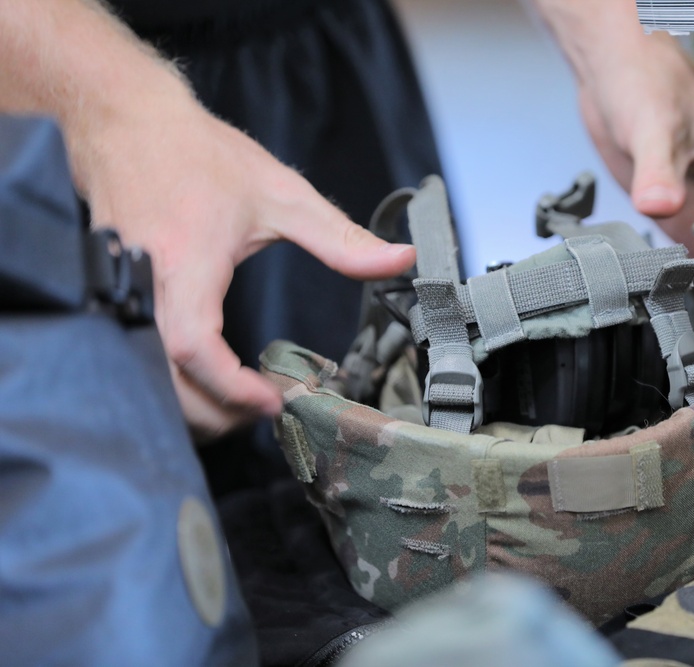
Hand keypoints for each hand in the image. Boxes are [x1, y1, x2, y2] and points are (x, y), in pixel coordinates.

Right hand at [74, 85, 414, 440]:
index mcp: (185, 266)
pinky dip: (172, 379)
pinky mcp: (112, 295)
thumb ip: (341, 239)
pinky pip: (135, 354)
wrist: (124, 121)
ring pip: (145, 376)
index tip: (273, 401)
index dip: (232, 388)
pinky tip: (208, 377)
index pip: (196, 350)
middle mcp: (143, 287)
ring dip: (192, 402)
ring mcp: (119, 294)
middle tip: (266, 409)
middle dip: (214, 412)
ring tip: (242, 401)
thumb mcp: (283, 193)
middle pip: (165, 381)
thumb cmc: (199, 154)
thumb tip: (400, 260)